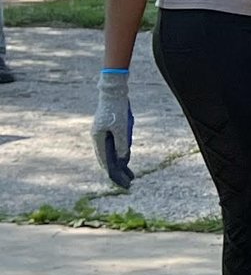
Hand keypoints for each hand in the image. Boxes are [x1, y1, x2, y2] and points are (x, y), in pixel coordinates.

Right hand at [92, 69, 133, 188]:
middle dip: (117, 171)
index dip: (114, 174)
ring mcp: (102, 133)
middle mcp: (98, 137)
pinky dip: (119, 153)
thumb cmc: (117, 109)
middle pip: (107, 159)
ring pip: (111, 152)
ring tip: (129, 174)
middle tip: (129, 182)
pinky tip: (126, 159)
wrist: (114, 91)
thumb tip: (123, 161)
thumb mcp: (122, 129)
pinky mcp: (108, 128)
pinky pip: (113, 145)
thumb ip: (122, 146)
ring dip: (119, 164)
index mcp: (98, 139)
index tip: (122, 183)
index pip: (105, 161)